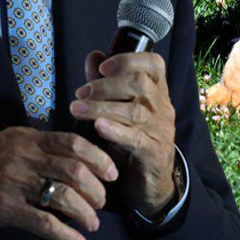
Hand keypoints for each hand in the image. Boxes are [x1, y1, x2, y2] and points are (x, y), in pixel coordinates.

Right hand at [0, 128, 118, 239]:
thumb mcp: (4, 144)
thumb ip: (34, 148)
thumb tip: (66, 157)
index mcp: (26, 139)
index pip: (73, 143)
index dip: (99, 158)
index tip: (111, 173)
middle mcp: (24, 157)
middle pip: (75, 169)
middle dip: (96, 189)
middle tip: (102, 203)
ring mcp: (14, 183)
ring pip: (63, 196)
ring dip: (84, 213)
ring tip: (91, 224)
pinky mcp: (3, 209)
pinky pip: (43, 221)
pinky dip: (64, 233)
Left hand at [71, 51, 177, 217]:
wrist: (152, 183)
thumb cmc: (133, 140)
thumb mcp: (122, 109)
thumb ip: (107, 83)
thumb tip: (93, 56)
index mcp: (157, 93)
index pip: (155, 64)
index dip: (129, 59)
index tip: (103, 66)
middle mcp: (162, 107)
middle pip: (140, 84)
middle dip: (106, 85)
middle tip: (80, 93)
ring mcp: (160, 130)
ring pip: (135, 110)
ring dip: (102, 107)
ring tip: (77, 109)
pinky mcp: (153, 153)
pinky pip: (135, 138)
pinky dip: (115, 130)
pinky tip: (97, 127)